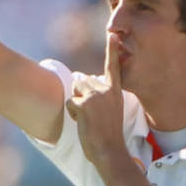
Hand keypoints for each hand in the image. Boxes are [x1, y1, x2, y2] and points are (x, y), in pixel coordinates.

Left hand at [67, 33, 127, 170]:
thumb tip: (79, 81)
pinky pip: (69, 102)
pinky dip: (72, 113)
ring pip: (75, 89)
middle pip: (83, 81)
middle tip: (92, 115)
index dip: (113, 51)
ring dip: (76, 103)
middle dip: (80, 95)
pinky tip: (83, 123)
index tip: (114, 35)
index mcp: (115, 92)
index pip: (113, 67)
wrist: (110, 150)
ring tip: (88, 119)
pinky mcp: (85, 104)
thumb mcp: (111, 111)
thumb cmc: (108, 135)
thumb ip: (101, 96)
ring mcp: (95, 96)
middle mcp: (106, 90)